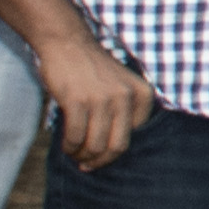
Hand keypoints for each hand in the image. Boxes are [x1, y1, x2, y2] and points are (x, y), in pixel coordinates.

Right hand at [34, 29, 156, 174]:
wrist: (67, 43)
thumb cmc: (91, 69)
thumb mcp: (121, 86)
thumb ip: (124, 112)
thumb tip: (113, 151)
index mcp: (141, 94)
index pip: (134, 137)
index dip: (115, 152)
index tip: (101, 156)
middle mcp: (125, 97)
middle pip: (116, 146)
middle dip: (100, 161)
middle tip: (87, 165)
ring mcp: (102, 99)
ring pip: (95, 145)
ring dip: (82, 155)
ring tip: (74, 154)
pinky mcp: (78, 101)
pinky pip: (75, 136)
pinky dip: (69, 146)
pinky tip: (66, 146)